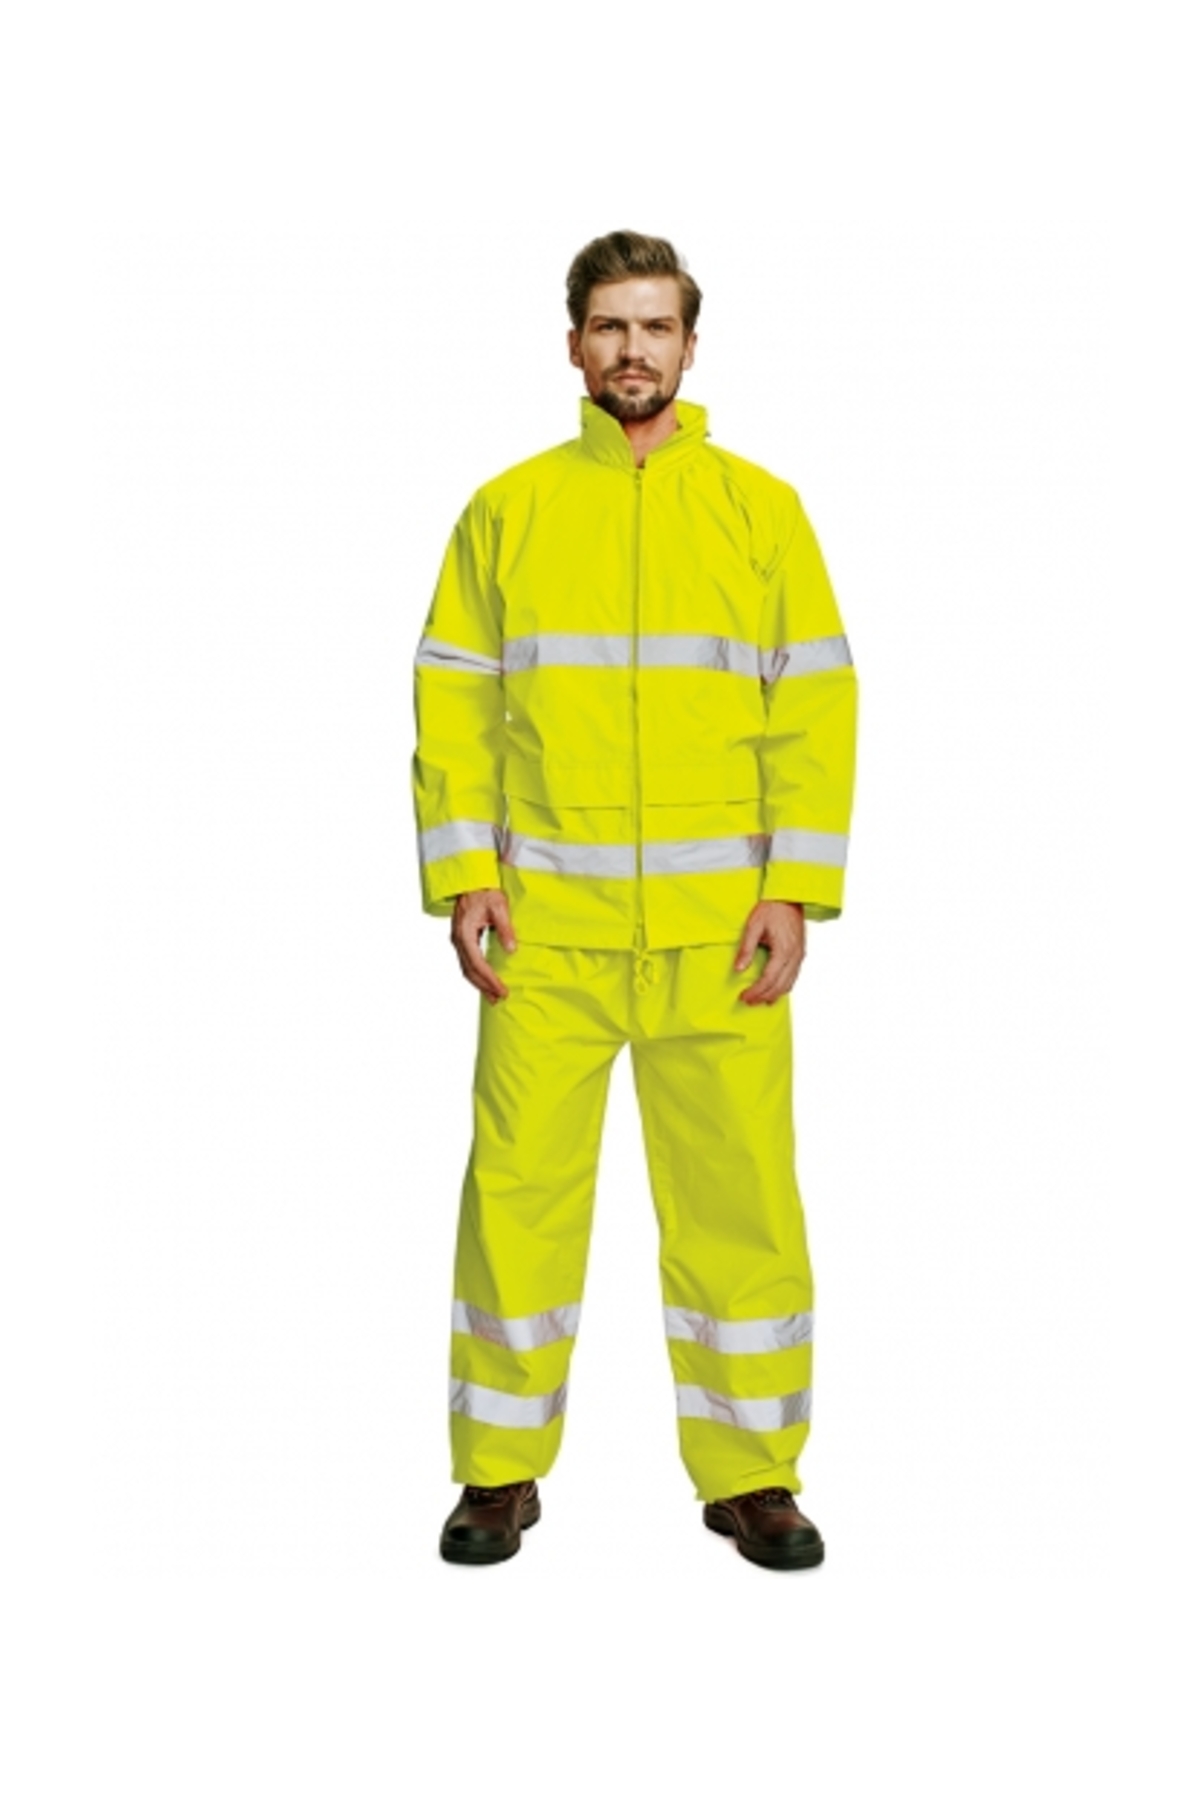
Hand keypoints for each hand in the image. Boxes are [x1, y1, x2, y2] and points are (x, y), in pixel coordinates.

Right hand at [450, 889, 517, 1004]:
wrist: (471, 880)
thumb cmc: (485, 890)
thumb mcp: (499, 906)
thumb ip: (505, 928)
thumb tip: (512, 950)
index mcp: (465, 933)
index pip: (478, 964)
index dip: (490, 980)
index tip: (502, 990)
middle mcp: (457, 939)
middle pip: (469, 971)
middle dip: (484, 986)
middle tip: (499, 999)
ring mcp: (457, 940)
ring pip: (466, 968)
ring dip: (479, 984)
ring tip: (492, 996)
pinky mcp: (461, 939)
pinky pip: (466, 962)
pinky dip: (476, 974)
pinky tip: (485, 980)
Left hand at [733, 900, 805, 1004]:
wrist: (789, 897)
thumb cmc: (772, 908)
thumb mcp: (753, 926)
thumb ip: (746, 949)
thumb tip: (738, 969)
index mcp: (783, 950)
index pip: (769, 979)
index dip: (756, 991)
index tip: (744, 997)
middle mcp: (795, 956)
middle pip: (780, 986)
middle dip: (763, 996)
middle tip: (748, 1001)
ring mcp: (800, 956)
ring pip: (789, 984)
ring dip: (774, 994)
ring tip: (760, 1000)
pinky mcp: (800, 953)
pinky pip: (794, 976)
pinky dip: (784, 987)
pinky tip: (775, 990)